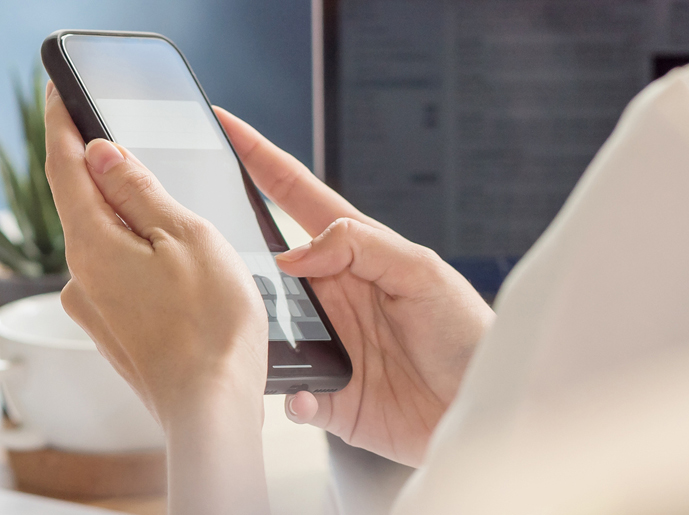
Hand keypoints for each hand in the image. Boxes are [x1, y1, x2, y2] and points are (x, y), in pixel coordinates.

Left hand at [44, 82, 269, 514]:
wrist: (211, 409)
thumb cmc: (211, 324)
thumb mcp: (184, 235)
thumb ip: (137, 189)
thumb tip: (98, 152)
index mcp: (91, 242)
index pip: (63, 165)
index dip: (60, 122)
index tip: (58, 90)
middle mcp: (79, 275)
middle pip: (82, 202)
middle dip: (99, 168)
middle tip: (116, 133)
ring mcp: (93, 306)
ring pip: (104, 241)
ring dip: (126, 217)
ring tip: (169, 211)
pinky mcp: (112, 331)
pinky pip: (118, 274)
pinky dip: (137, 255)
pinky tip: (173, 265)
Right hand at [213, 107, 495, 466]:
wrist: (487, 409)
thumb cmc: (469, 335)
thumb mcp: (423, 272)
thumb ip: (361, 246)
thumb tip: (294, 254)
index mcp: (353, 253)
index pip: (294, 194)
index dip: (259, 158)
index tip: (225, 124)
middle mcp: (330, 295)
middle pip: (263, 263)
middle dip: (229, 250)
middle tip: (201, 239)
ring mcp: (324, 343)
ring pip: (262, 328)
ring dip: (252, 330)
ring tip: (246, 327)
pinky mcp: (326, 394)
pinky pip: (288, 392)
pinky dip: (289, 394)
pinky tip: (302, 392)